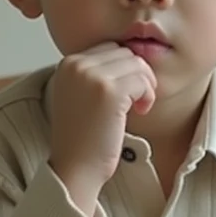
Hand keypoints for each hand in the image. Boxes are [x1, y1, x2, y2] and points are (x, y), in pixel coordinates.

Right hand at [48, 43, 155, 215]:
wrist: (75, 167)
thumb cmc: (82, 138)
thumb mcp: (79, 95)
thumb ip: (94, 74)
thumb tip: (130, 58)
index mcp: (67, 63)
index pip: (110, 49)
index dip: (125, 70)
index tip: (126, 93)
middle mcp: (77, 65)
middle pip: (125, 53)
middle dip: (138, 75)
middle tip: (137, 101)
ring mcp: (92, 76)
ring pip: (137, 64)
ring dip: (145, 85)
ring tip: (139, 106)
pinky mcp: (110, 91)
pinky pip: (142, 81)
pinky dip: (147, 96)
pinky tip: (140, 112)